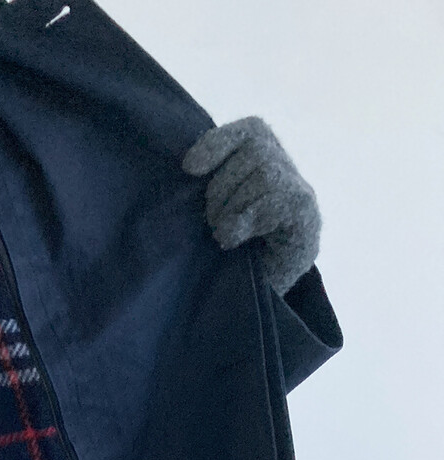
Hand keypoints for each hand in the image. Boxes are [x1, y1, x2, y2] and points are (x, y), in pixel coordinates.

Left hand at [181, 115, 321, 295]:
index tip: (189, 168)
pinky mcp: (307, 216)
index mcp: (264, 158)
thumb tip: (189, 164)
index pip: (250, 130)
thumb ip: (209, 181)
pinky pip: (277, 201)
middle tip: (211, 221)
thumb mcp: (214, 207)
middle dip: (221, 188)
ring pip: (265, 174)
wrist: (259, 292)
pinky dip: (246, 221)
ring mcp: (302, 191)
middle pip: (253, 151)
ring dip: (233, 207)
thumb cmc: (230, 247)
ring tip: (223, 234)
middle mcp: (287, 168)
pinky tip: (234, 239)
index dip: (218, 143)